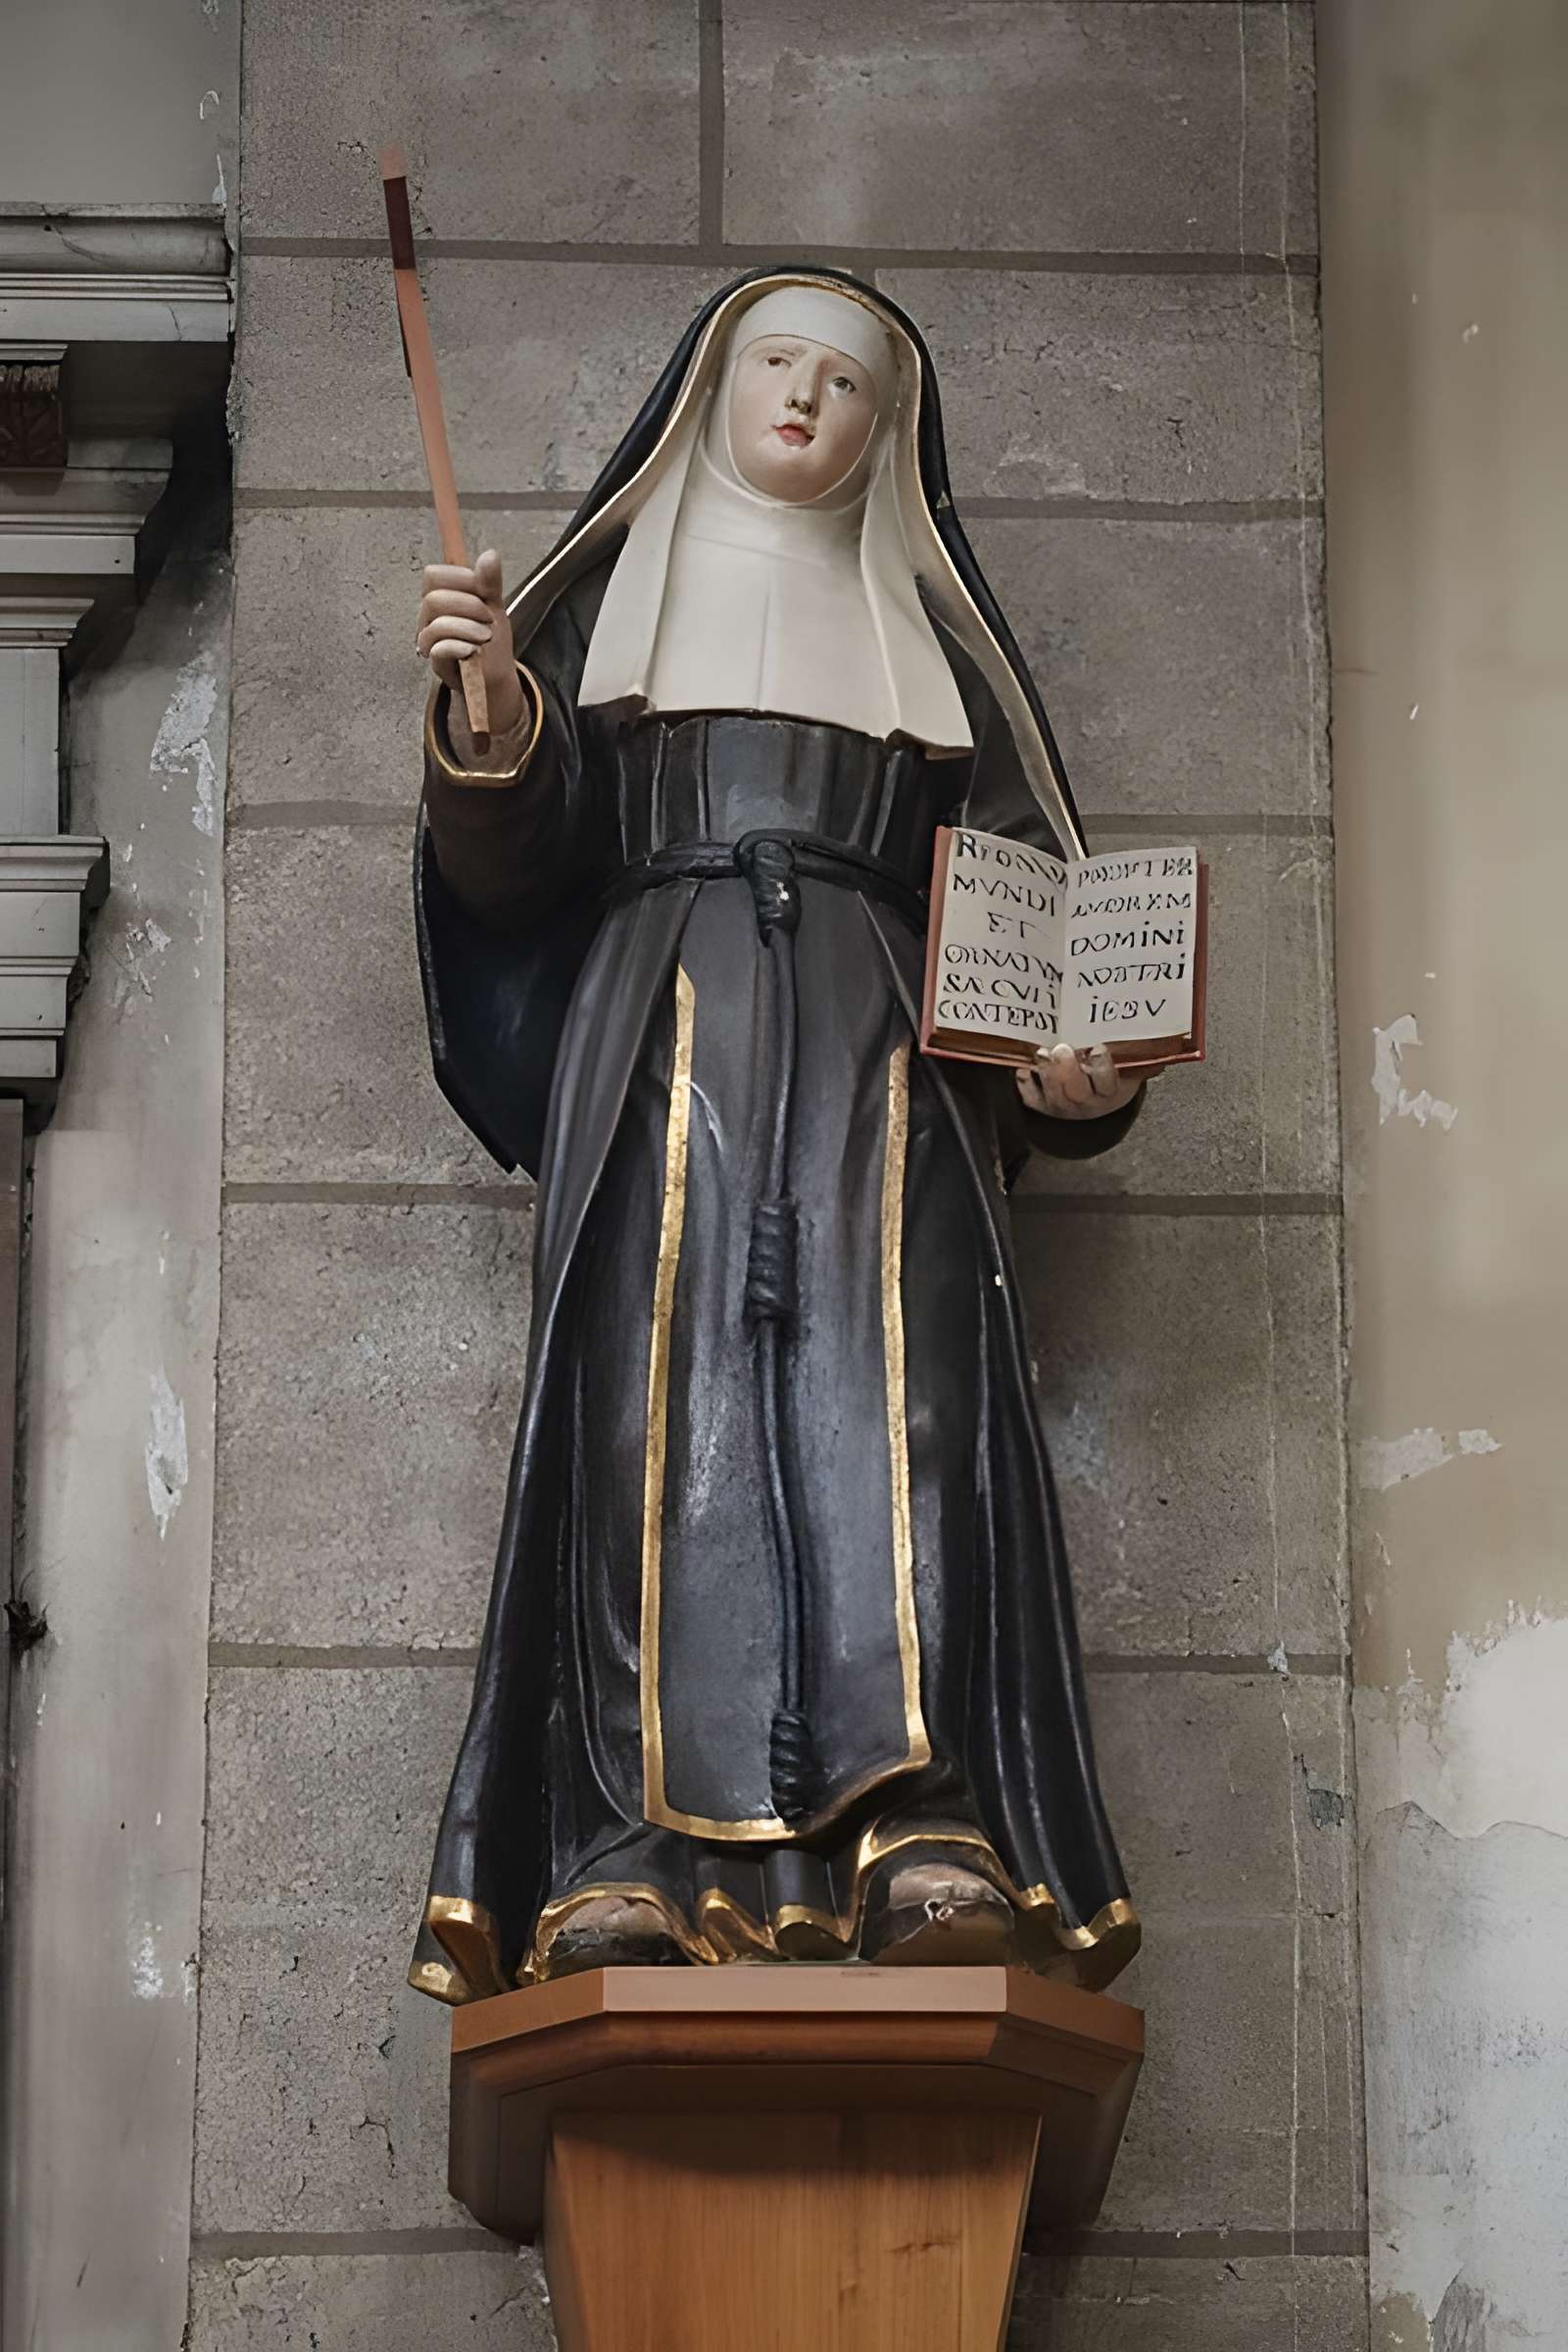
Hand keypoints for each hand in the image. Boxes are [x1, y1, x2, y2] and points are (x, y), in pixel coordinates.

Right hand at [416, 548, 525, 737]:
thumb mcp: (494, 606)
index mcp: (441, 598)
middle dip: (467, 605)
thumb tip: (490, 554)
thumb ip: (490, 582)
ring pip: (436, 625)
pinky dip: (459, 646)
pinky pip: (438, 649)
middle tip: (489, 618)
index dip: (460, 579)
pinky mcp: (436, 663)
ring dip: (467, 628)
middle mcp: (429, 618)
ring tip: (486, 637)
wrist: (495, 676)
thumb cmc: (490, 639)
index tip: (484, 591)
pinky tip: (474, 650)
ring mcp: (430, 641)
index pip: (433, 575)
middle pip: (433, 599)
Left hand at [1016, 1043, 1145, 1120]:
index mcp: (1111, 1092)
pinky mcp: (1045, 1107)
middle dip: (1067, 1070)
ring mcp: (1065, 1108)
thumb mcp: (1122, 1063)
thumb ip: (1119, 1050)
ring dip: (1047, 1073)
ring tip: (1043, 1053)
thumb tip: (1116, 1018)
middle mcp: (1088, 1104)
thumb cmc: (1111, 1074)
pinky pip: (1032, 1099)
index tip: (1098, 1048)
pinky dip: (1025, 1083)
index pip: (1107, 1083)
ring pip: (1055, 1097)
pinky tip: (1024, 1067)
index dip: (1102, 1066)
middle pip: (1077, 1093)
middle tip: (1062, 1048)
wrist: (1100, 1099)